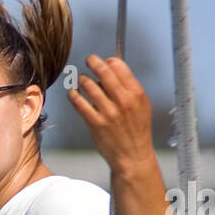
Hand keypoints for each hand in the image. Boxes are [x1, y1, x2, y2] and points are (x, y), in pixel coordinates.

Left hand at [66, 55, 155, 175]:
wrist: (132, 155)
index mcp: (136, 94)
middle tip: (89, 60)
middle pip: (104, 72)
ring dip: (82, 79)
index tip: (104, 61)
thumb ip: (129, 88)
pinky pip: (80, 103)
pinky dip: (74, 95)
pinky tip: (73, 93)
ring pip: (89, 85)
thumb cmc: (136, 130)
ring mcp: (108, 112)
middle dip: (94, 62)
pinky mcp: (95, 123)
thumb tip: (113, 70)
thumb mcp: (141, 105)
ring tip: (81, 80)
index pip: (120, 67)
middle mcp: (123, 101)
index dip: (109, 61)